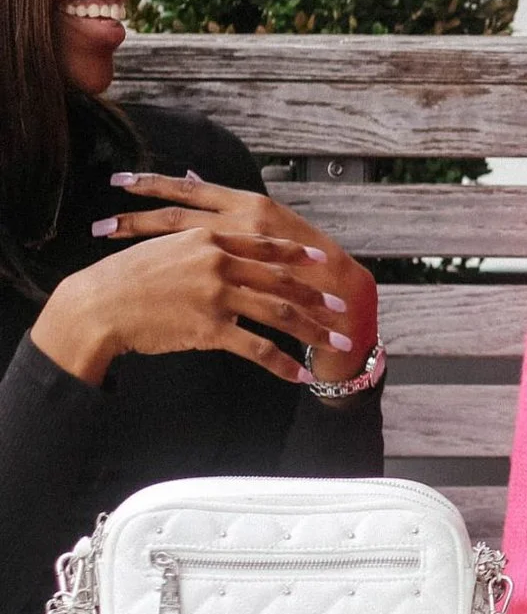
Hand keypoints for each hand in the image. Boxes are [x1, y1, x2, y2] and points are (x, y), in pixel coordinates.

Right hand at [51, 171, 378, 388]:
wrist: (97, 305)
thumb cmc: (127, 278)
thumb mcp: (166, 248)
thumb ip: (200, 247)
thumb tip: (222, 249)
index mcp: (210, 238)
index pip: (266, 245)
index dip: (298, 253)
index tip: (323, 260)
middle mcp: (219, 262)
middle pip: (282, 280)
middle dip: (316, 297)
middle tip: (341, 309)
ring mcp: (216, 295)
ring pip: (279, 313)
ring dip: (312, 330)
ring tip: (335, 343)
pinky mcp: (210, 327)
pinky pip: (257, 348)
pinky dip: (282, 363)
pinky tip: (299, 375)